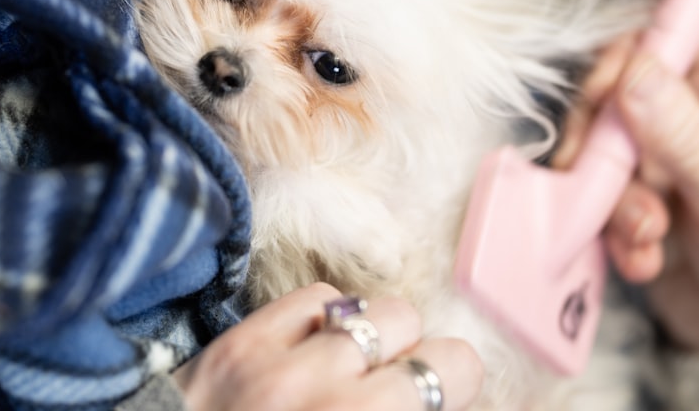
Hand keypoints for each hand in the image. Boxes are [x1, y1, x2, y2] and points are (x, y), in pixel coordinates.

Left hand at [172, 282, 482, 409]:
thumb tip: (429, 398)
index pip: (457, 376)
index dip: (458, 389)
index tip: (442, 399)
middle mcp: (334, 405)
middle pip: (436, 350)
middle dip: (427, 372)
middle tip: (399, 394)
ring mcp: (284, 372)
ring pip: (386, 314)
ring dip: (383, 343)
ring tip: (357, 369)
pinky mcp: (240, 345)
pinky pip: (321, 298)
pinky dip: (331, 320)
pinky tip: (317, 349)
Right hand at [555, 11, 698, 370]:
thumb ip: (683, 136)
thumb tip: (634, 73)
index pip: (676, 25)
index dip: (633, 48)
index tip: (604, 92)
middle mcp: (698, 103)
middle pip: (618, 82)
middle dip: (607, 141)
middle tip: (606, 178)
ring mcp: (662, 145)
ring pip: (599, 139)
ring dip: (610, 195)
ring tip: (646, 236)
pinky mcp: (633, 185)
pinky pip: (594, 184)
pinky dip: (608, 224)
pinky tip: (641, 256)